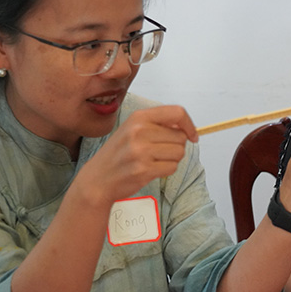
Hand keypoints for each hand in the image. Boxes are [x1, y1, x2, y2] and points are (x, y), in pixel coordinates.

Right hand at [78, 105, 197, 205]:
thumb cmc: (118, 154)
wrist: (98, 178)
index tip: (192, 135)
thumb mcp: (132, 129)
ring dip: (171, 159)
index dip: (189, 124)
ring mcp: (141, 151)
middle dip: (176, 146)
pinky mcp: (144, 169)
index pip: (177, 112)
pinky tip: (151, 169)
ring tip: (153, 161)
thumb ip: (157, 125)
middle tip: (159, 152)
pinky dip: (166, 170)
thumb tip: (186, 126)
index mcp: (139, 117)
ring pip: (179, 153)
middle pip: (180, 137)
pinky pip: (172, 167)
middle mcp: (139, 131)